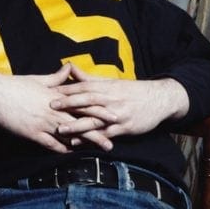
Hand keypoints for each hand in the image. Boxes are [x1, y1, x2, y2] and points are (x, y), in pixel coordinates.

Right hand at [0, 64, 114, 152]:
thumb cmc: (17, 85)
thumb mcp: (39, 79)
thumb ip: (57, 77)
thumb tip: (69, 67)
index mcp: (58, 96)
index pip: (84, 105)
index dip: (100, 111)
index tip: (115, 116)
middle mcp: (54, 110)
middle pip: (81, 123)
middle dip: (98, 133)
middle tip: (112, 142)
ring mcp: (43, 122)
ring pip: (69, 135)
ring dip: (83, 144)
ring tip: (96, 151)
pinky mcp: (32, 133)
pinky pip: (50, 143)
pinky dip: (61, 148)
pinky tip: (71, 153)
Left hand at [50, 64, 188, 137]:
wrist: (159, 99)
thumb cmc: (132, 91)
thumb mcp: (112, 82)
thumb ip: (89, 78)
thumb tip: (70, 67)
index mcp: (108, 87)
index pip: (84, 87)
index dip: (67, 89)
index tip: (50, 91)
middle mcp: (111, 99)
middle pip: (88, 101)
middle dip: (69, 103)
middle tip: (50, 106)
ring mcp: (117, 114)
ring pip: (95, 119)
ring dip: (77, 124)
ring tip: (61, 129)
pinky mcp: (124, 127)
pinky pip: (105, 133)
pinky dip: (91, 137)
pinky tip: (79, 142)